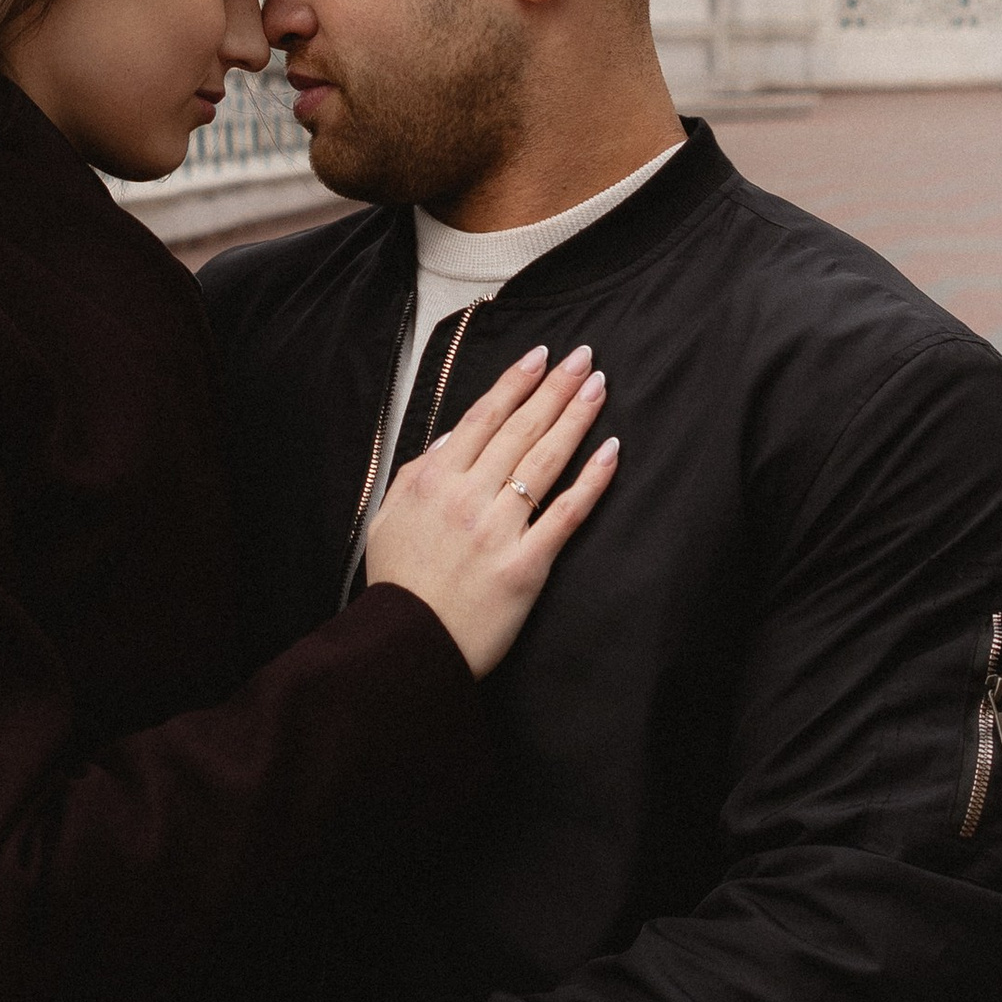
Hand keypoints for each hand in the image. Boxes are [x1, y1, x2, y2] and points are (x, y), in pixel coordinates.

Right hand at [366, 342, 616, 674]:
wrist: (407, 646)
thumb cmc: (399, 584)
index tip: (541, 356)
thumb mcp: (390, 517)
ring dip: (575, 418)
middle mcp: (467, 496)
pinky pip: (565, 514)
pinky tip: (611, 452)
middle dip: (555, 388)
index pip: (483, 417)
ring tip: (598, 387)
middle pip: (520, 429)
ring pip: (545, 460)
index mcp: (434, 480)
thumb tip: (453, 437)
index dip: (515, 383)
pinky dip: (591, 480)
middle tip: (584, 357)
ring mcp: (499, 529)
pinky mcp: (526, 565)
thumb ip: (420, 472)